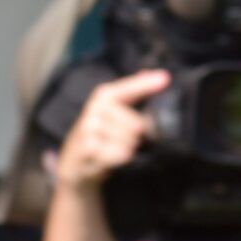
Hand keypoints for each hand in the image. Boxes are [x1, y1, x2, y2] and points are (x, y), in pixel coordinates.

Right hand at [55, 69, 170, 190]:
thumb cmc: (100, 136)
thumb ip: (135, 93)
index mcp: (104, 96)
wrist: (74, 164)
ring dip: (129, 149)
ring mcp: (90, 129)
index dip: (147, 84)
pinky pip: (121, 154)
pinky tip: (109, 158)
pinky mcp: (88, 149)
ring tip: (115, 148)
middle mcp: (95, 109)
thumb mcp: (114, 112)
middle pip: (137, 125)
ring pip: (130, 141)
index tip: (165, 78)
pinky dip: (121, 159)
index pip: (128, 88)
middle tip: (125, 140)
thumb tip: (158, 75)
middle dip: (139, 137)